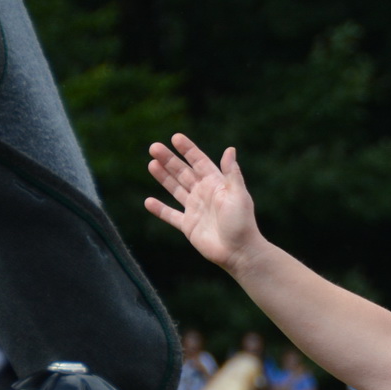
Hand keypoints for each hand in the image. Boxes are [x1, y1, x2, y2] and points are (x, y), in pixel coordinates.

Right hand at [144, 135, 263, 272]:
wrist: (239, 252)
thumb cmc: (242, 223)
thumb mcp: (239, 195)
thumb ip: (232, 173)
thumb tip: (230, 149)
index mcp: (217, 185)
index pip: (200, 162)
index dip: (188, 150)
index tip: (175, 137)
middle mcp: (205, 195)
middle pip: (183, 173)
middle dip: (169, 160)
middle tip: (153, 147)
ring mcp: (195, 210)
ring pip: (175, 189)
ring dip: (163, 177)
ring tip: (151, 163)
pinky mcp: (188, 226)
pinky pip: (171, 215)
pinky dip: (159, 209)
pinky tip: (148, 201)